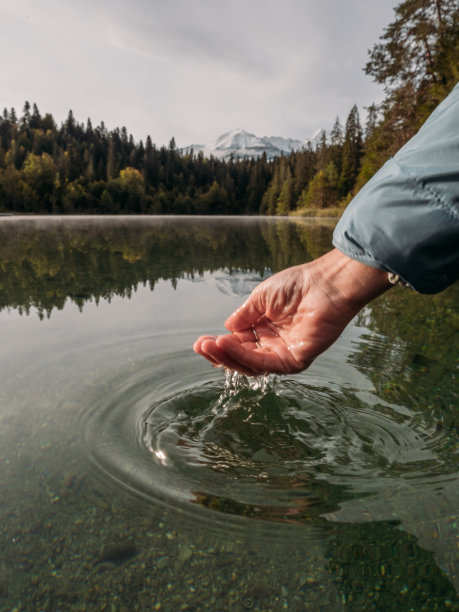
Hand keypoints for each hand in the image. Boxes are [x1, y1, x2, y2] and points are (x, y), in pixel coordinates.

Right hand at [194, 249, 391, 374]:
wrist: (325, 284)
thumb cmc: (298, 285)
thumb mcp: (261, 298)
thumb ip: (244, 315)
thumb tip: (226, 328)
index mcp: (266, 329)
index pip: (239, 345)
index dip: (220, 345)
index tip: (202, 342)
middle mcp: (274, 344)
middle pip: (242, 358)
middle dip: (220, 354)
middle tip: (201, 346)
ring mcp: (285, 353)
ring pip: (251, 365)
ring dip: (229, 356)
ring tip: (211, 345)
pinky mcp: (296, 360)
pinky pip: (266, 364)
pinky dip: (245, 356)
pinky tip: (228, 344)